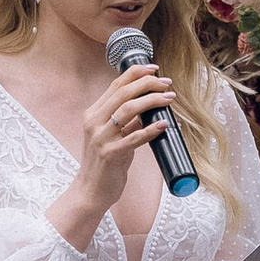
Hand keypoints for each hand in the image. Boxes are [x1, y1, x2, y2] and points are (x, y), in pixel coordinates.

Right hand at [68, 61, 172, 208]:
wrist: (90, 191)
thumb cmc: (104, 164)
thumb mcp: (112, 137)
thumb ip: (126, 122)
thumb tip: (149, 107)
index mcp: (93, 114)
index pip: (115, 85)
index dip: (136, 73)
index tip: (154, 69)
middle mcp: (94, 122)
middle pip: (123, 92)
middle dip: (147, 84)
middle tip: (167, 83)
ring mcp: (100, 138)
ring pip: (128, 110)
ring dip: (151, 101)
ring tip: (169, 98)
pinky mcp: (110, 154)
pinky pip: (133, 138)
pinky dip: (150, 130)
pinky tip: (163, 124)